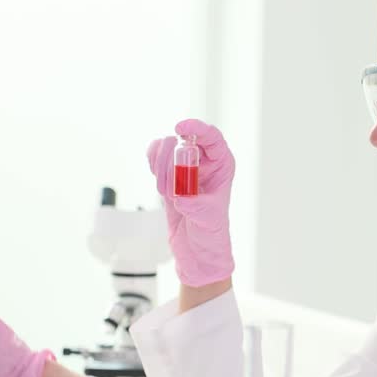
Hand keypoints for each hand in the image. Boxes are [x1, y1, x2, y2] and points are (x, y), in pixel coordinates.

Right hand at [146, 118, 234, 286]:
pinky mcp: (169, 175)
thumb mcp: (208, 219)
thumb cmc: (210, 233)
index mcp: (222, 166)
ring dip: (162, 170)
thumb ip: (196, 206)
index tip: (179, 129)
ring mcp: (185, 168)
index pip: (211, 137)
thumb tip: (181, 196)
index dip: (196, 128)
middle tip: (169, 182)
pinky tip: (161, 188)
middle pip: (184, 141)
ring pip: (166, 149)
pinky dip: (154, 169)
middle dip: (171, 157)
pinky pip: (156, 160)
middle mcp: (205, 162)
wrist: (196, 249)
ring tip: (169, 195)